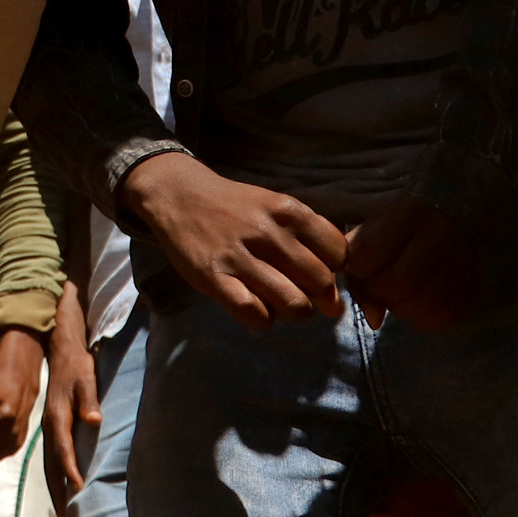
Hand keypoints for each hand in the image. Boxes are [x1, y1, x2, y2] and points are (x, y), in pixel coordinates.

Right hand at [41, 288, 100, 511]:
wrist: (60, 349)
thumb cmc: (78, 365)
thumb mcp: (86, 377)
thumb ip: (90, 399)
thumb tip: (95, 419)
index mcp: (58, 417)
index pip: (64, 450)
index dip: (71, 470)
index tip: (78, 490)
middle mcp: (51, 427)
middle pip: (52, 464)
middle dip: (58, 491)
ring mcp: (50, 428)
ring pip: (49, 463)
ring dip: (56, 487)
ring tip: (63, 510)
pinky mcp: (53, 427)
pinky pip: (52, 456)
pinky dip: (55, 474)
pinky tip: (62, 485)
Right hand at [116, 153, 346, 328]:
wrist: (178, 195)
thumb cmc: (234, 207)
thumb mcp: (275, 206)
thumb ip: (306, 238)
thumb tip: (336, 286)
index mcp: (289, 211)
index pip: (339, 254)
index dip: (336, 271)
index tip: (319, 273)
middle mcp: (268, 232)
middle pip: (322, 284)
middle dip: (319, 298)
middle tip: (302, 294)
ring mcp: (239, 256)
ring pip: (294, 304)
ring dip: (293, 313)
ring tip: (279, 304)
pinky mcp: (214, 278)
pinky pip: (255, 315)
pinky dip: (262, 320)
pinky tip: (254, 307)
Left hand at [339, 196, 490, 330]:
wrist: (452, 223)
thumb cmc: (399, 233)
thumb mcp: (372, 237)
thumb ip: (359, 275)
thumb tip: (375, 321)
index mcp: (407, 213)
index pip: (369, 253)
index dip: (358, 269)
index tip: (361, 267)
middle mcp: (438, 234)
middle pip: (396, 283)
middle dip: (378, 292)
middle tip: (379, 286)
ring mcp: (460, 261)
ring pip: (419, 305)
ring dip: (400, 308)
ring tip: (398, 294)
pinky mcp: (472, 287)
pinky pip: (440, 318)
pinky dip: (421, 318)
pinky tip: (417, 302)